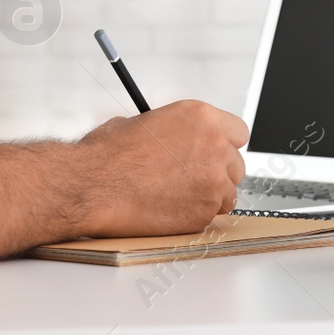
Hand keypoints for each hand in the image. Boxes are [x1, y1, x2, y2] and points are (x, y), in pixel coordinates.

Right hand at [73, 101, 248, 237]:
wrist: (95, 185)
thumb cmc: (109, 155)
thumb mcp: (142, 122)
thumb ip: (171, 130)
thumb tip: (172, 138)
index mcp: (201, 117)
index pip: (238, 131)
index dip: (224, 144)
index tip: (215, 151)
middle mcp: (214, 147)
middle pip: (237, 165)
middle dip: (218, 172)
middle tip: (194, 177)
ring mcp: (213, 182)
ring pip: (228, 194)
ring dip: (210, 196)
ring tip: (180, 196)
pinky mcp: (203, 212)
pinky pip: (211, 216)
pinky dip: (196, 215)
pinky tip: (171, 209)